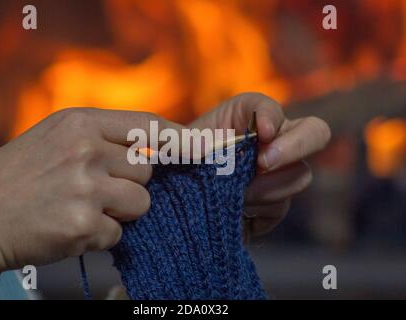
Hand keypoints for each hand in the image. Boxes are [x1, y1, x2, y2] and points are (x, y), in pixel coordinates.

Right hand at [0, 108, 181, 298]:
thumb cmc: (16, 178)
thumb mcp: (55, 140)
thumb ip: (100, 139)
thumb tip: (147, 150)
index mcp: (78, 123)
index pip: (147, 125)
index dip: (181, 138)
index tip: (208, 147)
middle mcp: (85, 151)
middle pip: (147, 169)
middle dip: (130, 183)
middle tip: (94, 189)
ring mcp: (85, 188)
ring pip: (140, 203)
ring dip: (118, 211)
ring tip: (80, 208)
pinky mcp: (84, 226)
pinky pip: (118, 233)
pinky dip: (100, 236)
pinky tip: (68, 228)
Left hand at [189, 93, 330, 236]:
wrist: (177, 201)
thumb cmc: (177, 164)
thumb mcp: (180, 144)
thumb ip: (199, 138)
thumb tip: (227, 147)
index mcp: (246, 116)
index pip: (269, 107)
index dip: (271, 116)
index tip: (261, 132)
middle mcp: (271, 140)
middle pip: (315, 132)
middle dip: (294, 147)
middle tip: (262, 163)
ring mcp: (278, 173)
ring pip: (299, 175)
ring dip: (265, 187)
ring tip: (235, 194)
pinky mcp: (274, 204)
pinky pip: (281, 207)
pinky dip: (258, 209)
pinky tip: (237, 210)